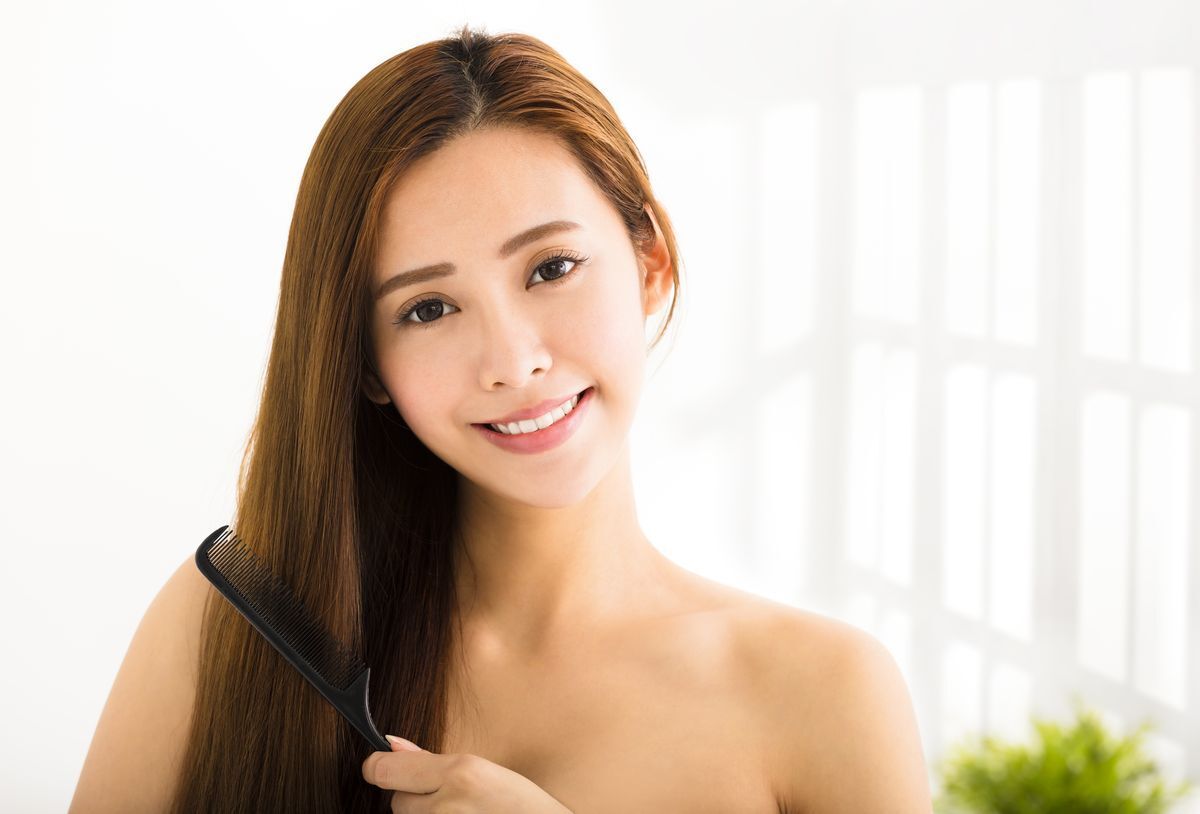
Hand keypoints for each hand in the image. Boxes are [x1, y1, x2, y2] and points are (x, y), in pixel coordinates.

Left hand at [362, 735, 572, 813]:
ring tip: (459, 812)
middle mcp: (445, 807)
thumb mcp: (483, 769)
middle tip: (449, 796)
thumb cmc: (521, 804)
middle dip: (414, 796)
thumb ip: (431, 759)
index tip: (380, 766)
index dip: (379, 767)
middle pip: (396, 801)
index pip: (384, 771)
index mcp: (459, 774)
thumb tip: (391, 745)